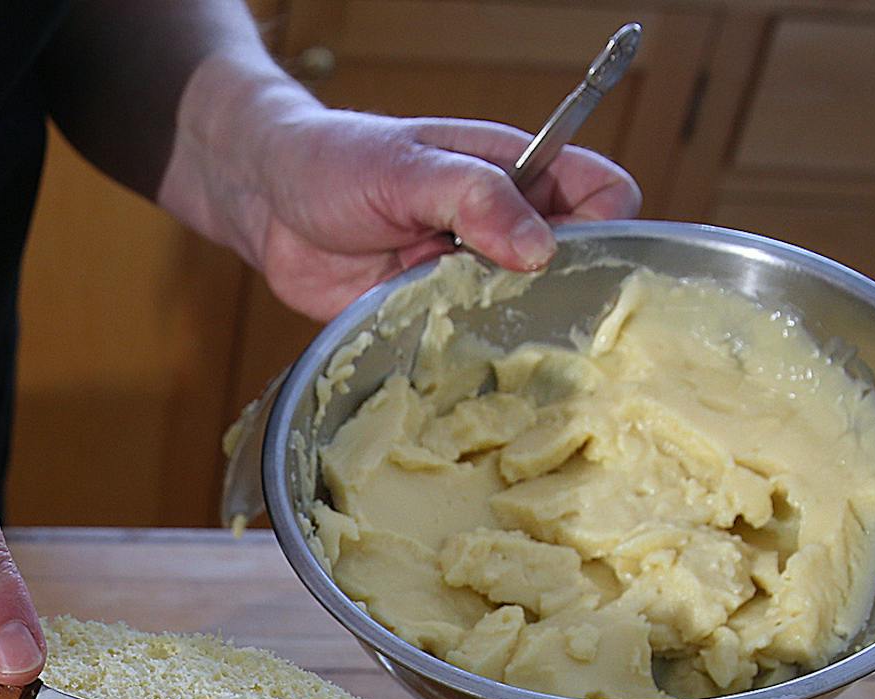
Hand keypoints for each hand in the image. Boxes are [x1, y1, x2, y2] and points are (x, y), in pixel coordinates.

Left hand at [165, 62, 640, 320]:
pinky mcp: (435, 317)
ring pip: (527, 313)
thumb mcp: (410, 167)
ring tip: (486, 343)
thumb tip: (541, 248)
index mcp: (517, 172)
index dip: (608, 223)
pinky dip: (467, 356)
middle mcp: (504, 226)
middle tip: (529, 314)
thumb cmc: (337, 160)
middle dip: (569, 293)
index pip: (604, 194)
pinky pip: (471, 345)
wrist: (266, 201)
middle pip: (576, 264)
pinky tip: (451, 362)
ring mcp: (472, 275)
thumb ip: (477, 198)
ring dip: (515, 332)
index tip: (572, 255)